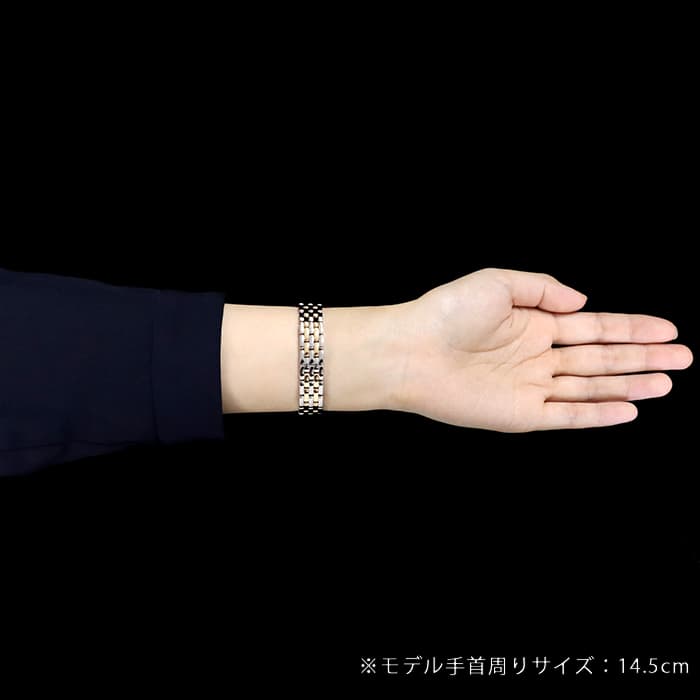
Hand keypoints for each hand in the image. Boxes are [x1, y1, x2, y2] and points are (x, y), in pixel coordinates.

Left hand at [389, 268, 691, 429]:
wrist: (411, 350)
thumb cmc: (448, 312)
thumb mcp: (500, 283)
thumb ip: (544, 289)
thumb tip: (584, 301)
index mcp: (534, 325)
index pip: (594, 328)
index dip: (632, 329)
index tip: (668, 329)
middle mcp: (537, 356)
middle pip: (601, 359)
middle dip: (643, 357)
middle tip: (685, 357)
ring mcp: (531, 386)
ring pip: (591, 387)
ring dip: (630, 385)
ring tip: (668, 382)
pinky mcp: (520, 414)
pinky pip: (568, 415)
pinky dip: (598, 414)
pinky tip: (628, 409)